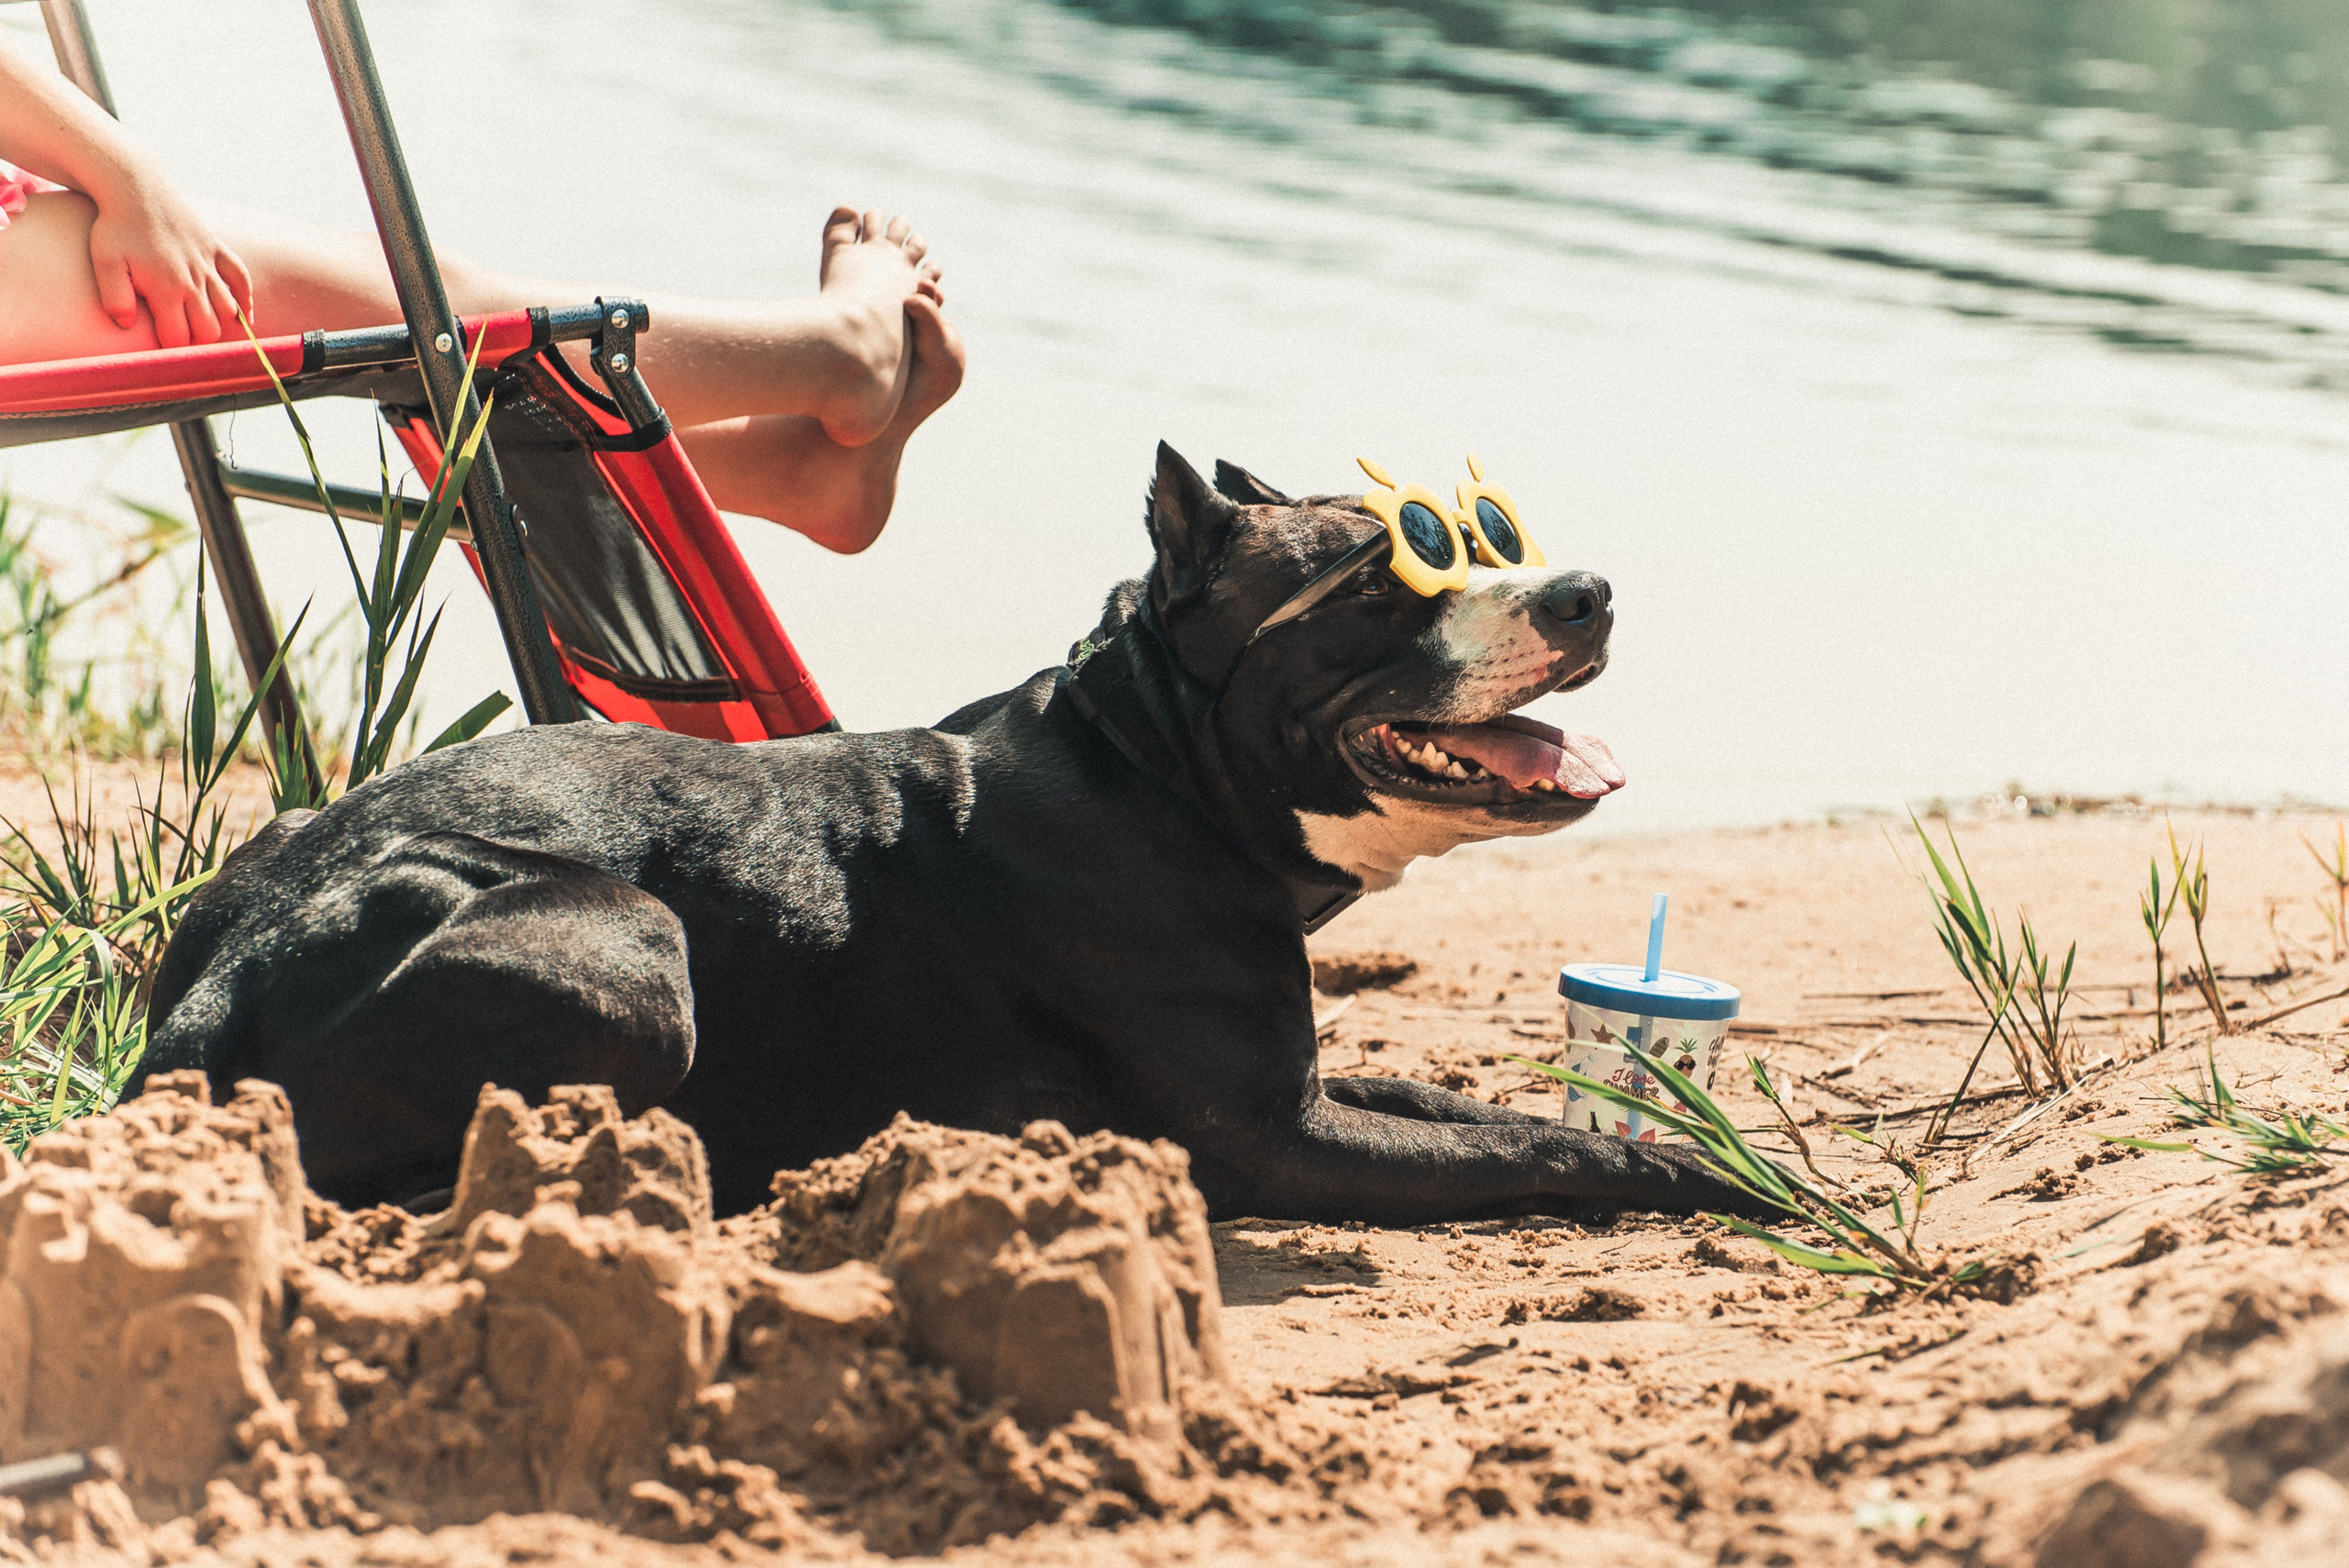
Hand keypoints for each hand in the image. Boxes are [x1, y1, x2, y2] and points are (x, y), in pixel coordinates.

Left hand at [84, 169, 252, 347]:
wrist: (137, 187)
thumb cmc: (117, 226)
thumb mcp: (104, 262)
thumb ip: (114, 298)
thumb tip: (127, 325)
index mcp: (167, 289)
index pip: (179, 337)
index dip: (171, 348)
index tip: (161, 348)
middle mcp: (194, 281)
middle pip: (209, 330)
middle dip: (197, 341)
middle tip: (182, 338)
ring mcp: (209, 265)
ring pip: (228, 309)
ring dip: (219, 324)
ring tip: (206, 329)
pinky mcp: (217, 249)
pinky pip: (241, 278)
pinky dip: (245, 298)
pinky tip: (243, 314)